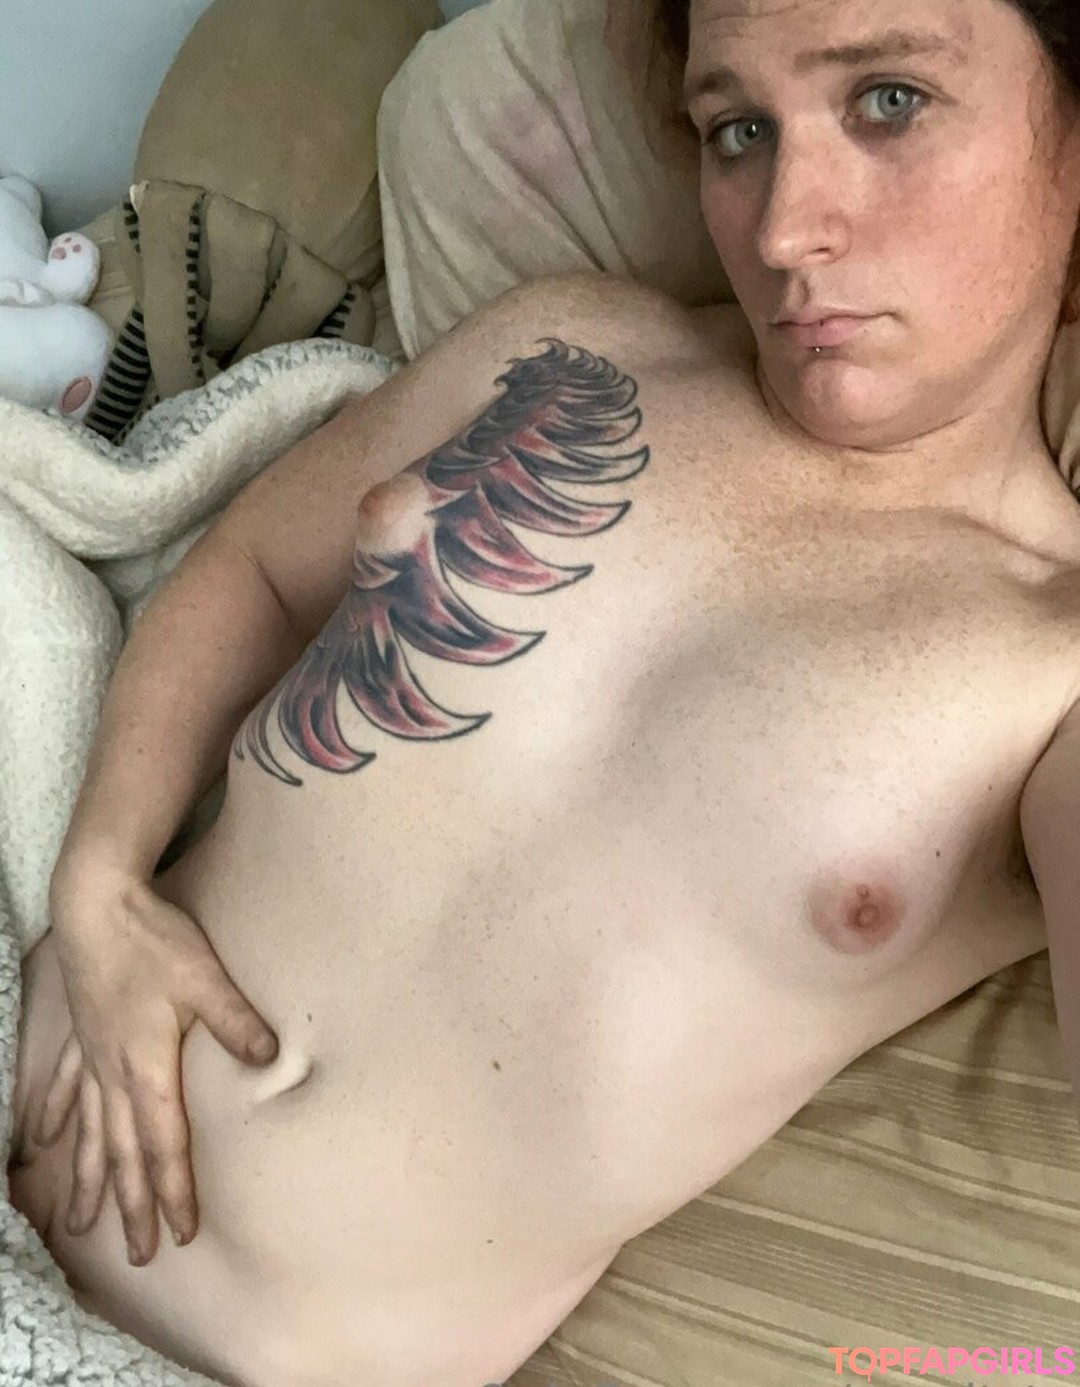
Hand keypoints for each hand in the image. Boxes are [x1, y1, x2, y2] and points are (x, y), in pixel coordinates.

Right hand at [36, 872, 277, 1265]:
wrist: (97, 903)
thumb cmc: (154, 940)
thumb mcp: (205, 979)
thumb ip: (237, 1023)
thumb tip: (273, 1059)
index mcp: (148, 1067)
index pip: (164, 1144)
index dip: (174, 1191)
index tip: (181, 1234)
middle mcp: (113, 1072)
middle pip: (123, 1153)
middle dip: (133, 1206)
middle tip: (139, 1256)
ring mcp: (90, 1056)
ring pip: (86, 1133)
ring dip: (88, 1180)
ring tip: (80, 1225)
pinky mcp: (77, 1033)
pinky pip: (60, 1088)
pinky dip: (51, 1118)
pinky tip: (40, 1144)